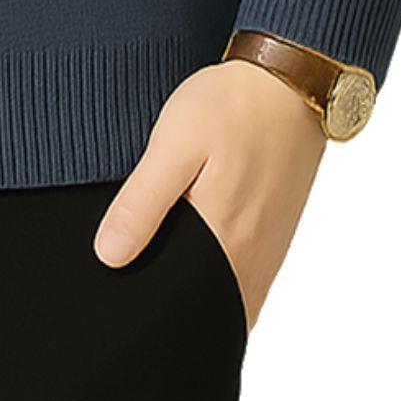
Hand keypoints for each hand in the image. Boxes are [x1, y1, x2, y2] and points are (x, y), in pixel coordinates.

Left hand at [93, 58, 326, 329]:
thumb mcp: (174, 145)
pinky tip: (190, 255)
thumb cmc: (232, 107)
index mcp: (226, 242)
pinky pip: (242, 277)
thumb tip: (109, 257)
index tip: (122, 313)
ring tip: (156, 276)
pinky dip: (216, 278)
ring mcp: (268, 249)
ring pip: (226, 297)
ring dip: (195, 296)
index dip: (155, 319)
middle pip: (207, 311)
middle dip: (172, 312)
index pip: (186, 312)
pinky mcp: (275, 234)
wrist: (291, 80)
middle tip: (132, 296)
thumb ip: (143, 203)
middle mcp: (253, 258)